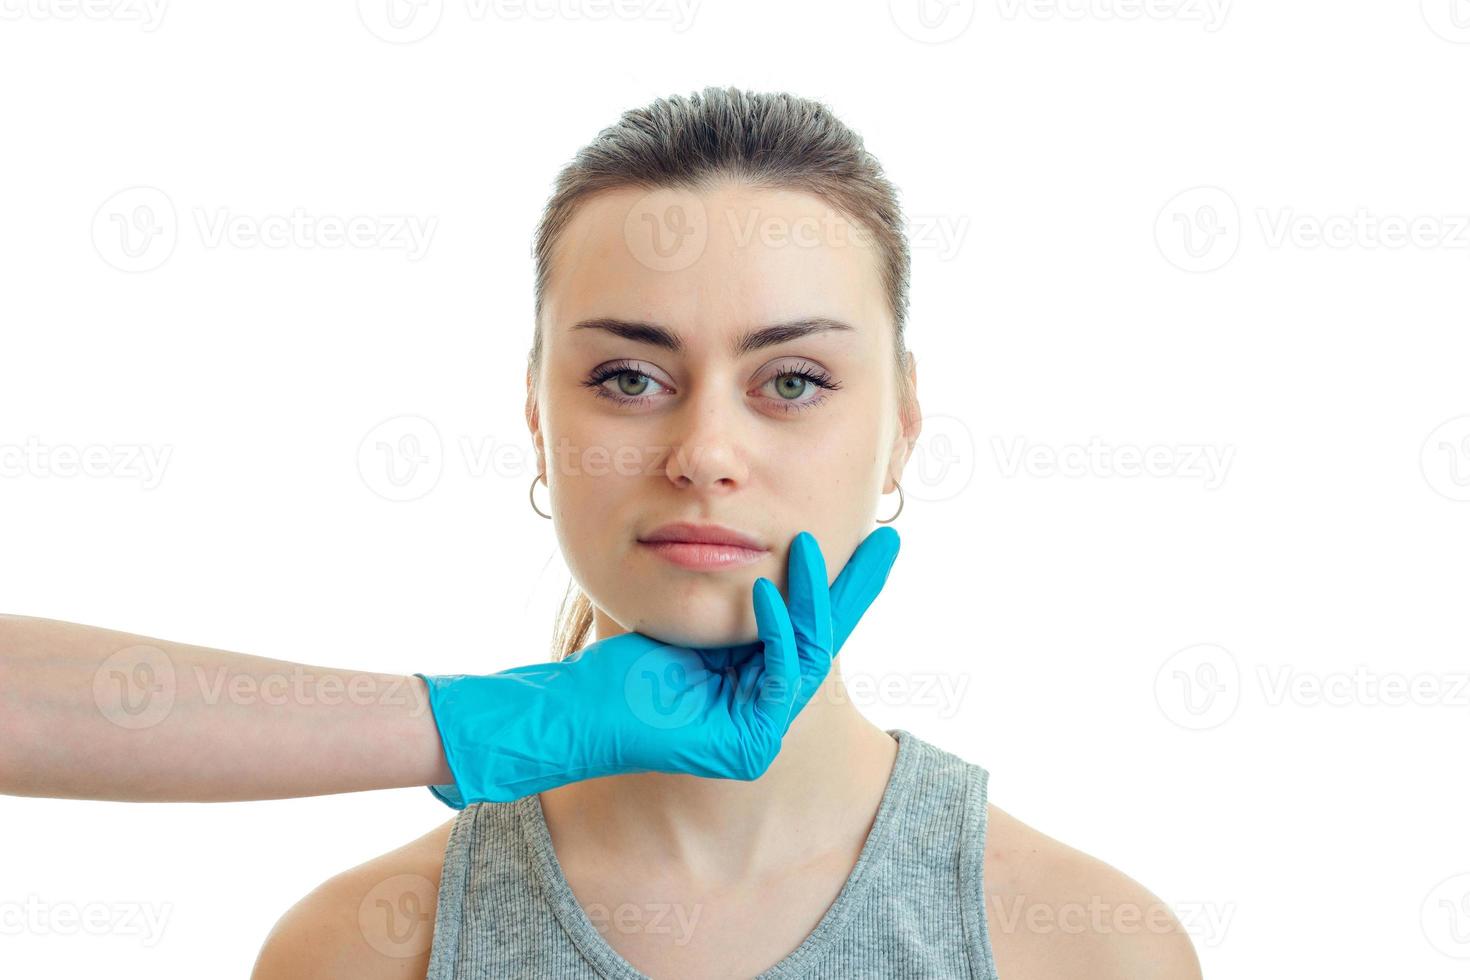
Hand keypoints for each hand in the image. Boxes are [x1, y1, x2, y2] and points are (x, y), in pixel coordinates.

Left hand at [416, 526, 900, 805]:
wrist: (580, 705)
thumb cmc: (626, 658)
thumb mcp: (699, 611)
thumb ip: (743, 591)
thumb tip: (776, 538)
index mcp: (761, 678)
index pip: (815, 623)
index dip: (848, 583)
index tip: (879, 537)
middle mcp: (770, 707)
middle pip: (826, 637)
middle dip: (857, 588)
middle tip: (888, 541)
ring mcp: (763, 730)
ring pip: (808, 654)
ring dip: (810, 597)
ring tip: (806, 545)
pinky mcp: (748, 742)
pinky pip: (779, 678)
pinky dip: (776, 631)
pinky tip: (769, 592)